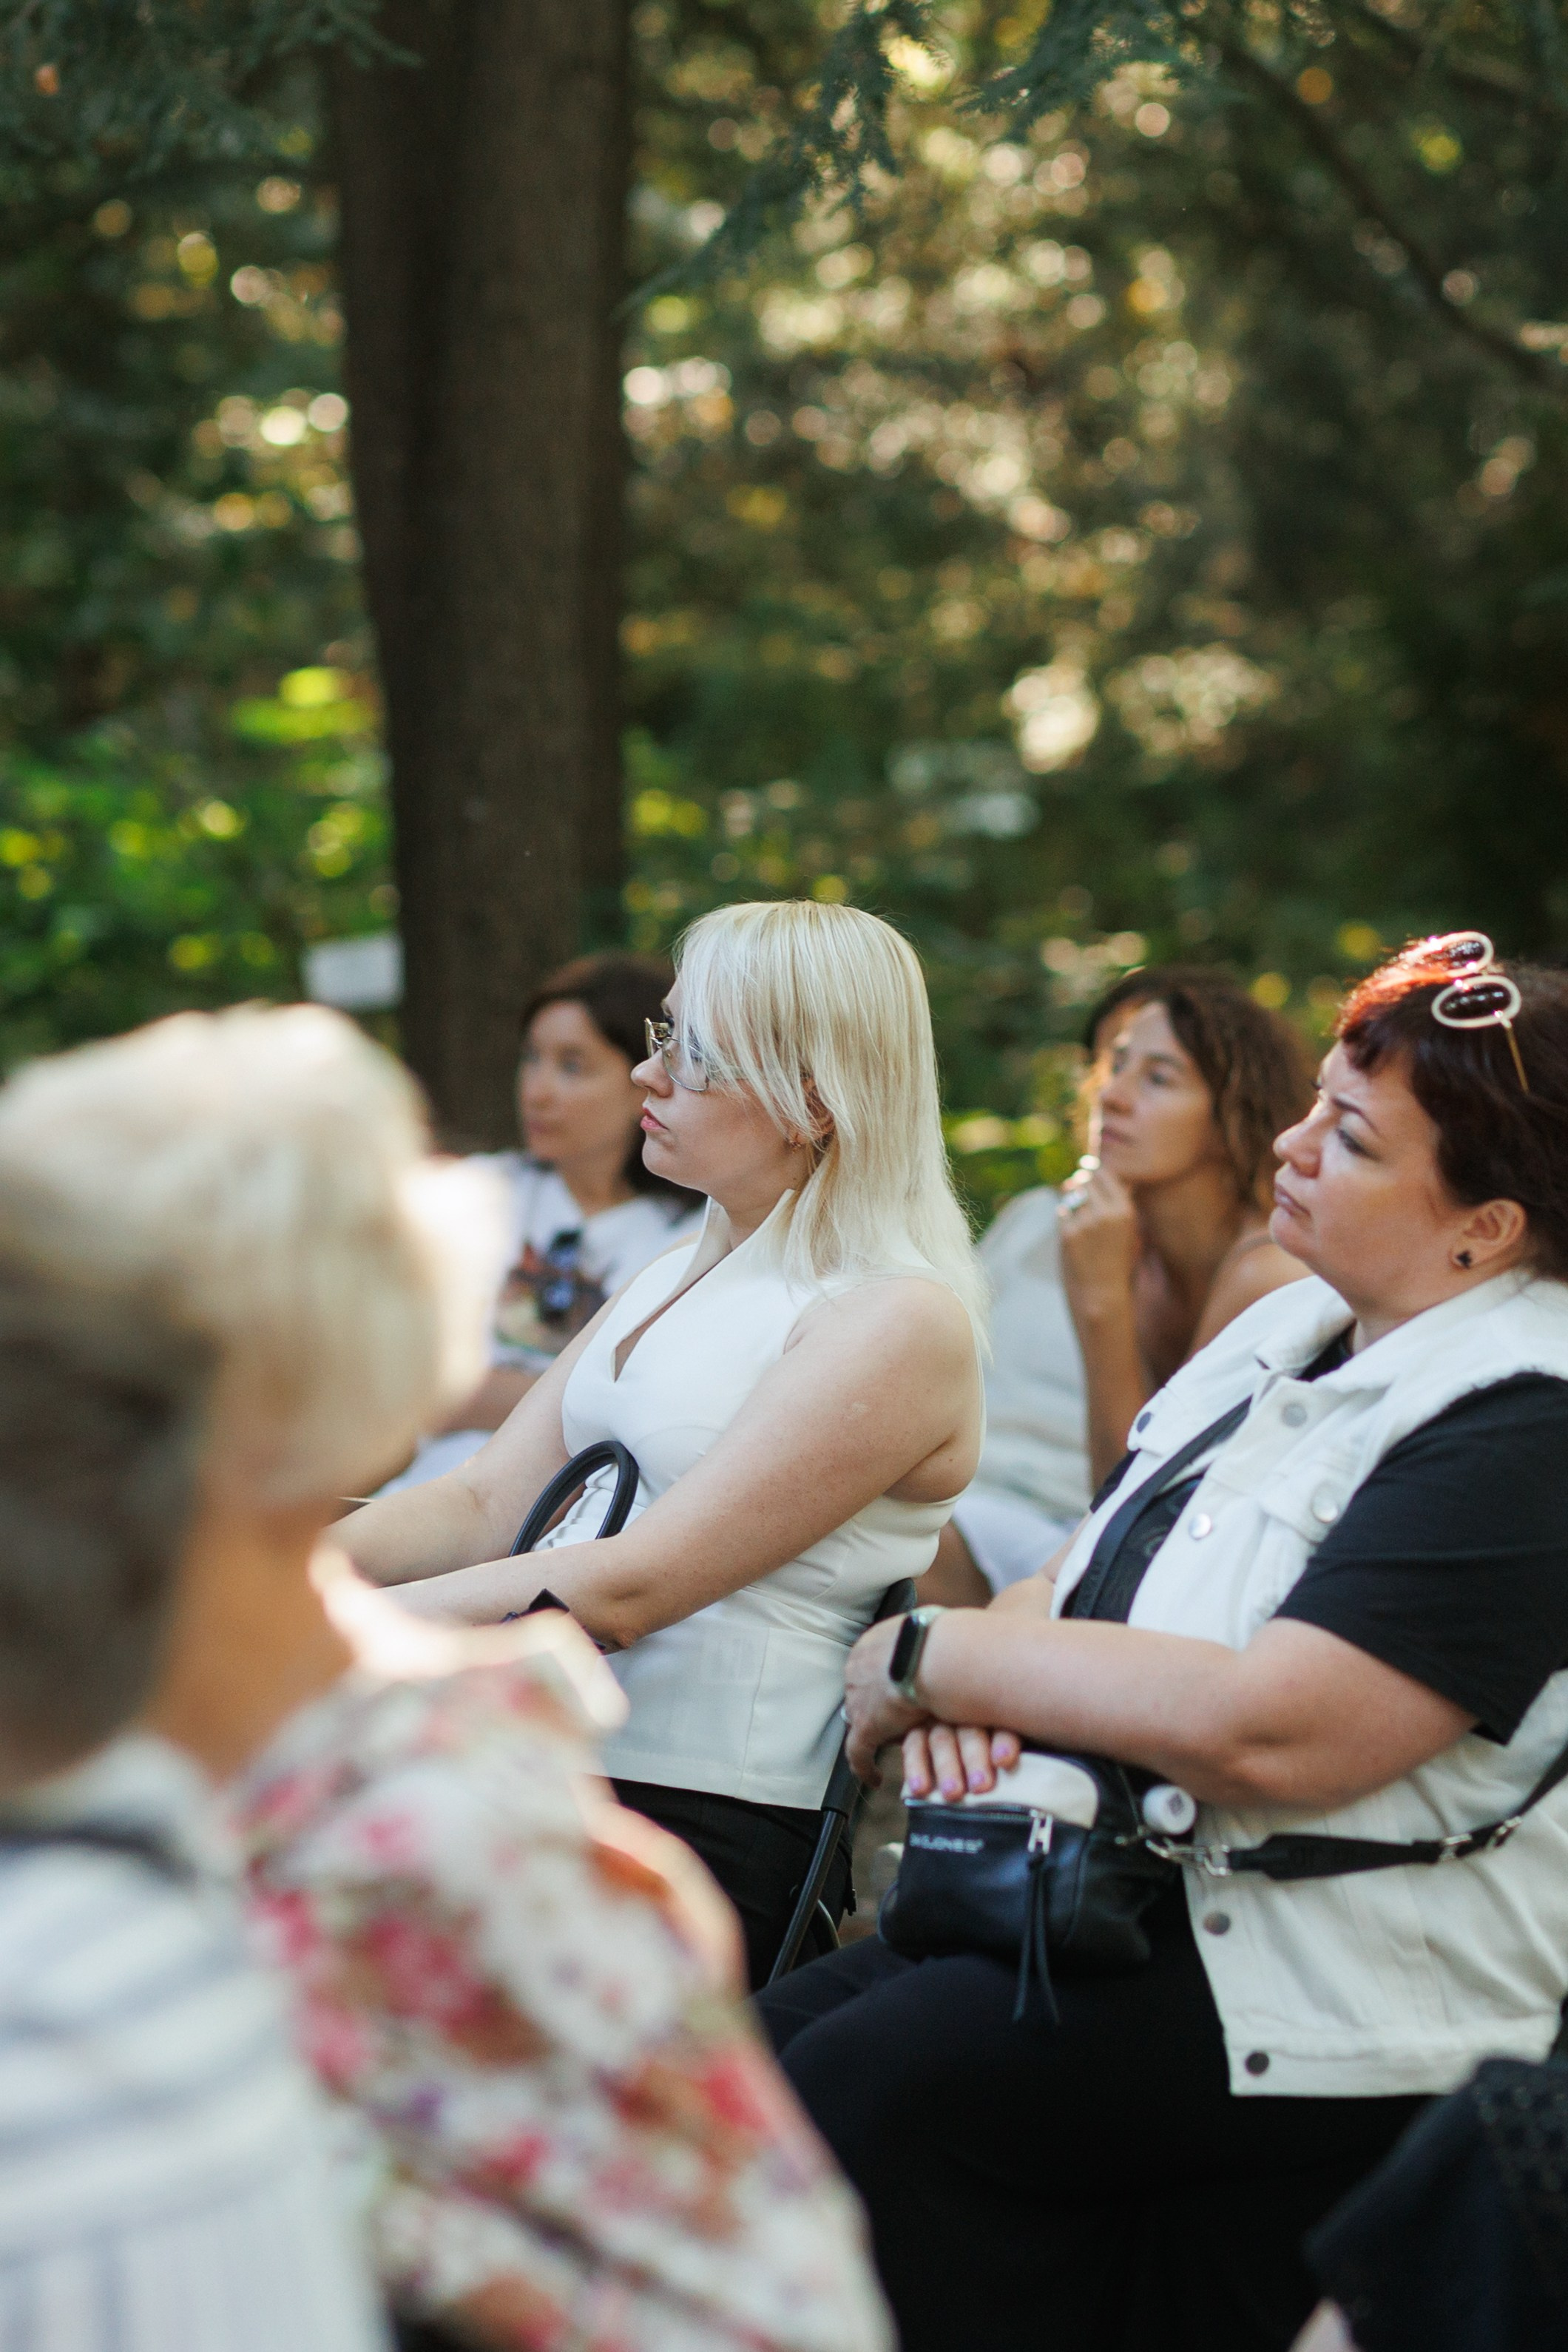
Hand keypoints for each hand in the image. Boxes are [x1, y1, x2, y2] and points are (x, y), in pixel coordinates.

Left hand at [844, 1616, 929, 1785]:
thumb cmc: (940, 1635)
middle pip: (862, 1692)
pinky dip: (866, 1767)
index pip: (872, 1667)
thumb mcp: (929, 1625)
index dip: (884, 1681)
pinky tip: (876, 1777)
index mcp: (871, 1644)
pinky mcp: (866, 1728)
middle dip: (876, 1704)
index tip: (895, 1690)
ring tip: (887, 1742)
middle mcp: (857, 1670)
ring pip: (860, 1720)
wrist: (934, 1653)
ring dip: (875, 1731)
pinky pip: (858, 1754)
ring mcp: (858, 1699)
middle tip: (892, 1715)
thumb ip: (924, 1633)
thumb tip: (934, 1628)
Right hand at [903, 1722, 1021, 1799]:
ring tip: (953, 1794)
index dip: (1003, 1740)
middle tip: (981, 1786)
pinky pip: (914, 1745)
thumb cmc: (994, 1752)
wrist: (947, 1729)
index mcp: (995, 1714)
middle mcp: (966, 1713)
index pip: (1000, 1723)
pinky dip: (915, 1767)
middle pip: (970, 1730)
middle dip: (974, 1758)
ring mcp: (940, 1719)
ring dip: (947, 1766)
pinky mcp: (917, 1731)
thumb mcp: (1009, 1748)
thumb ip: (1016, 1757)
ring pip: (942, 1738)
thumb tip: (1044, 1786)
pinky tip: (920, 1789)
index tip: (1004, 1760)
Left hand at [1058, 1161, 1139, 1308]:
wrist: (1102, 1295)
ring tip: (1073, 1198)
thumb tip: (1117, 1180)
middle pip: (1086, 1179)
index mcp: (1126, 1211)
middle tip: (1078, 1179)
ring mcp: (1085, 1223)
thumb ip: (1123, 1206)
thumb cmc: (1119, 1264)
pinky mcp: (1067, 1233)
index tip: (1090, 1167)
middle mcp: (1106, 1213)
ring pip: (1071, 1192)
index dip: (1096, 1170)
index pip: (1106, 1174)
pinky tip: (1070, 1223)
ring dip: (1070, 1193)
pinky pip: (1062, 1211)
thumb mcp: (1131, 1233)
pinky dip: (1064, 1215)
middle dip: (1081, 1180)